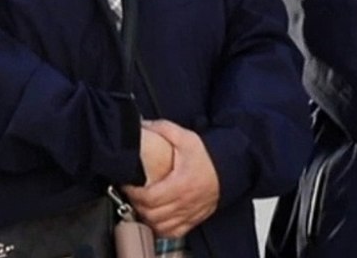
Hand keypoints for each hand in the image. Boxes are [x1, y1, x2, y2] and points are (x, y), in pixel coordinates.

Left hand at [120, 120, 219, 237]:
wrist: (229, 170)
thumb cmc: (207, 156)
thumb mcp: (186, 138)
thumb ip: (164, 129)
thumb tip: (143, 124)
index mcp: (181, 183)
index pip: (150, 197)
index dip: (134, 193)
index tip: (127, 184)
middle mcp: (185, 202)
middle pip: (152, 214)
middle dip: (136, 205)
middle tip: (130, 193)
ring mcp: (189, 213)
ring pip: (160, 226)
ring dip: (146, 217)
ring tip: (140, 204)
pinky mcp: (192, 219)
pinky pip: (172, 232)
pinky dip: (160, 228)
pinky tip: (154, 218)